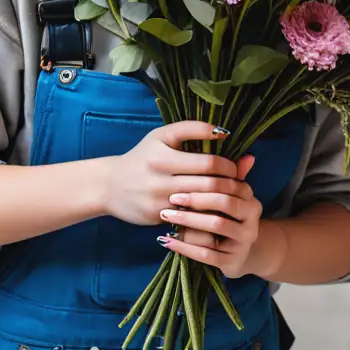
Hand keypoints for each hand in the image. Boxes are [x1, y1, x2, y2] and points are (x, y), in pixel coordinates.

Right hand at [101, 120, 244, 226]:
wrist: (110, 185)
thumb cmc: (143, 156)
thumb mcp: (162, 136)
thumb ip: (193, 130)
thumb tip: (223, 132)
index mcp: (162, 156)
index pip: (207, 163)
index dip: (228, 166)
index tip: (234, 166)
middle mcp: (160, 180)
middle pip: (208, 186)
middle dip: (230, 185)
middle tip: (239, 184)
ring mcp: (159, 202)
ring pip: (202, 205)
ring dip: (221, 202)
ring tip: (232, 197)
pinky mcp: (157, 218)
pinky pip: (189, 219)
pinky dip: (206, 216)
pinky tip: (215, 212)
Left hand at [157, 154, 264, 278]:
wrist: (240, 253)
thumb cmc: (227, 217)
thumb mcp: (228, 196)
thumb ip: (224, 173)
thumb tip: (223, 139)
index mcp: (250, 199)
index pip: (230, 184)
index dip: (206, 179)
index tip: (180, 175)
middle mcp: (252, 220)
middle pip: (224, 204)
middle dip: (196, 200)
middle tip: (172, 196)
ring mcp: (243, 242)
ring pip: (216, 227)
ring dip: (189, 221)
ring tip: (167, 216)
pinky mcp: (231, 262)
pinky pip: (206, 254)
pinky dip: (185, 247)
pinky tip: (167, 240)